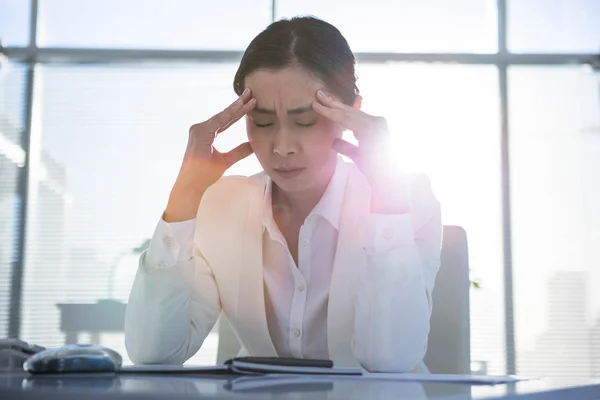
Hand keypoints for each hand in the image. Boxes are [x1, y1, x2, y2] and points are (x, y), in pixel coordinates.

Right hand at [165, 89, 256, 221]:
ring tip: (249, 98)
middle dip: (239, 105)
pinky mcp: (200, 132)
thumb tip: (253, 145)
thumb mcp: (226, 161)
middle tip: (251, 93)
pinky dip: (229, 114)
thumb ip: (239, 152)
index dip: (239, 112)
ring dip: (237, 107)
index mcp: (206, 133)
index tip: (251, 103)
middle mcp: (201, 128)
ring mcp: (199, 129)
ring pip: (223, 116)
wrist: (192, 183)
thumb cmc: (204, 174)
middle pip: (225, 115)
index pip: (226, 120)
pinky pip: (218, 121)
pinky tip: (240, 106)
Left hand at [312, 90, 407, 212]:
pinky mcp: (371, 129)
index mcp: (375, 126)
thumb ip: (347, 146)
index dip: (338, 109)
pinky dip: (334, 115)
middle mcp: (377, 122)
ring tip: (317, 100)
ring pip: (348, 114)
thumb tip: (334, 141)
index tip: (324, 103)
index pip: (354, 115)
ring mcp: (376, 124)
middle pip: (350, 111)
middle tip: (318, 93)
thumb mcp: (356, 155)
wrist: (385, 180)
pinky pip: (348, 120)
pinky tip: (323, 111)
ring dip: (331, 107)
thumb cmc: (373, 169)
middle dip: (333, 103)